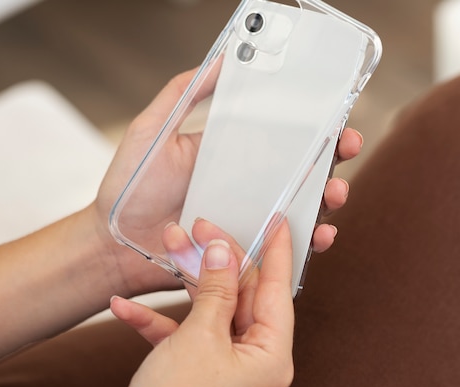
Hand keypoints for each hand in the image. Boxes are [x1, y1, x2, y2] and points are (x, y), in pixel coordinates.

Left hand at [91, 69, 361, 296]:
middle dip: (333, 160)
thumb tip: (221, 60)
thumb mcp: (153, 130)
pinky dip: (309, 242)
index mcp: (233, 156)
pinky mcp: (246, 252)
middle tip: (347, 147)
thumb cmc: (129, 188)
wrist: (112, 244)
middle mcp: (248, 188)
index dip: (313, 130)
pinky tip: (320, 234)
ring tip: (335, 192)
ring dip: (328, 199)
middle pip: (302, 173)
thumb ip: (184, 94)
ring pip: (302, 210)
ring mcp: (249, 221)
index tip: (334, 119)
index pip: (282, 139)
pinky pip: (284, 249)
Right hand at [114, 222, 294, 386]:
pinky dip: (157, 321)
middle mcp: (253, 361)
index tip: (278, 222)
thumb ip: (216, 290)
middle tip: (203, 227)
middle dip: (217, 261)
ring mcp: (224, 367)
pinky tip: (126, 307)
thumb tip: (225, 252)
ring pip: (210, 310)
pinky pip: (182, 336)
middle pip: (241, 296)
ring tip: (168, 246)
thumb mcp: (199, 337)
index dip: (277, 252)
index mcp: (270, 356)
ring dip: (185, 282)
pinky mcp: (195, 373)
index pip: (278, 291)